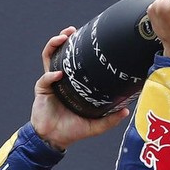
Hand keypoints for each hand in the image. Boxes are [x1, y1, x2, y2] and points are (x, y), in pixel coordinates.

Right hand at [30, 27, 129, 149]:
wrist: (55, 139)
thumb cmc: (73, 130)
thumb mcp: (95, 125)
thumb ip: (110, 119)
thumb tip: (127, 111)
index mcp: (75, 83)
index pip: (76, 60)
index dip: (79, 48)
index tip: (88, 37)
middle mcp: (63, 80)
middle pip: (60, 53)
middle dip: (63, 39)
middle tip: (71, 31)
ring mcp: (51, 84)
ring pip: (48, 59)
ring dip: (53, 47)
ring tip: (61, 39)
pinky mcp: (42, 91)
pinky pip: (45, 80)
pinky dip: (50, 75)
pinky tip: (58, 75)